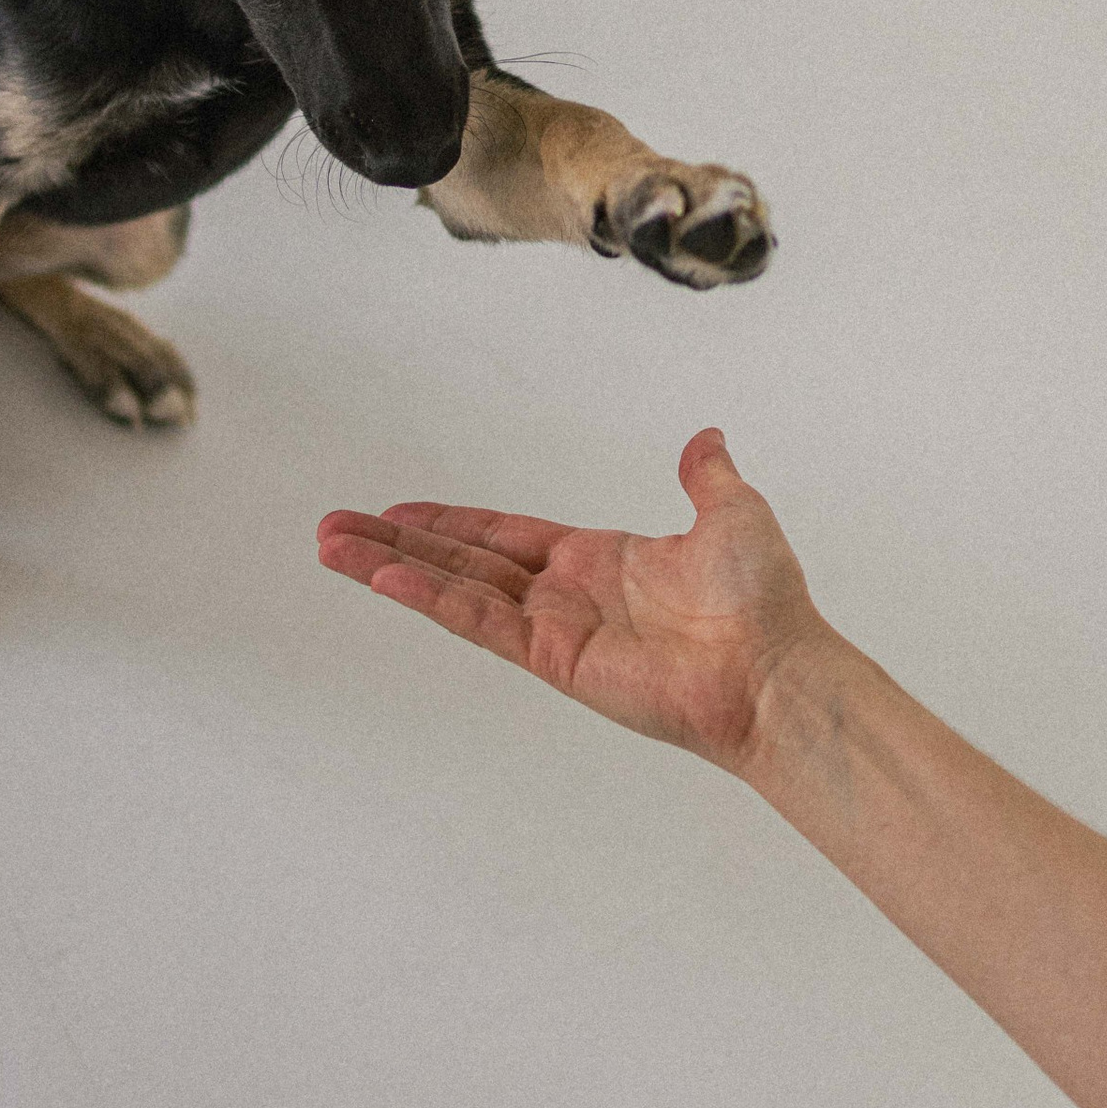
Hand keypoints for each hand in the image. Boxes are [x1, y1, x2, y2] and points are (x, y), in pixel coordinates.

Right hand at [316, 429, 842, 775]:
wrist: (775, 669)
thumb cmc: (764, 601)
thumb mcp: (733, 514)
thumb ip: (705, 477)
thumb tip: (705, 438)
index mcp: (600, 561)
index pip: (505, 535)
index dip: (451, 522)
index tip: (399, 512)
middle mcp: (566, 595)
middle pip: (461, 560)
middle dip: (397, 543)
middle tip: (334, 528)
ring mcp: (555, 629)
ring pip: (454, 589)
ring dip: (391, 567)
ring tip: (331, 547)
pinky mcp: (553, 659)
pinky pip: (480, 619)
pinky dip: (431, 598)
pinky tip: (386, 577)